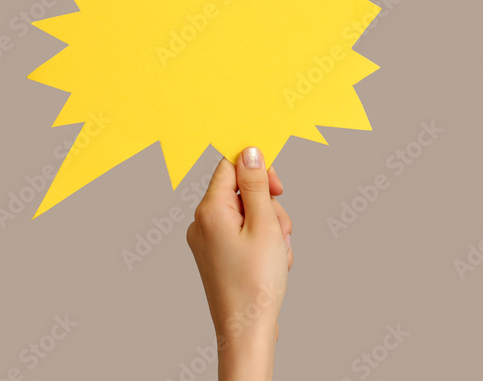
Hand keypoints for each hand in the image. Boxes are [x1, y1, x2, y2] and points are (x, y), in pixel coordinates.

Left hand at [187, 147, 292, 380]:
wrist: (247, 330)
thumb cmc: (256, 282)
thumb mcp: (264, 224)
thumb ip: (256, 185)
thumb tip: (249, 152)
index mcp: (209, 210)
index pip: (230, 167)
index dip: (257, 171)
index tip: (277, 188)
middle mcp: (202, 223)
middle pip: (242, 192)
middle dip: (269, 207)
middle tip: (280, 231)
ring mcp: (208, 241)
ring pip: (249, 215)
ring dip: (271, 228)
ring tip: (277, 253)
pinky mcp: (218, 256)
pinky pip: (245, 235)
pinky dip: (263, 243)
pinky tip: (272, 263)